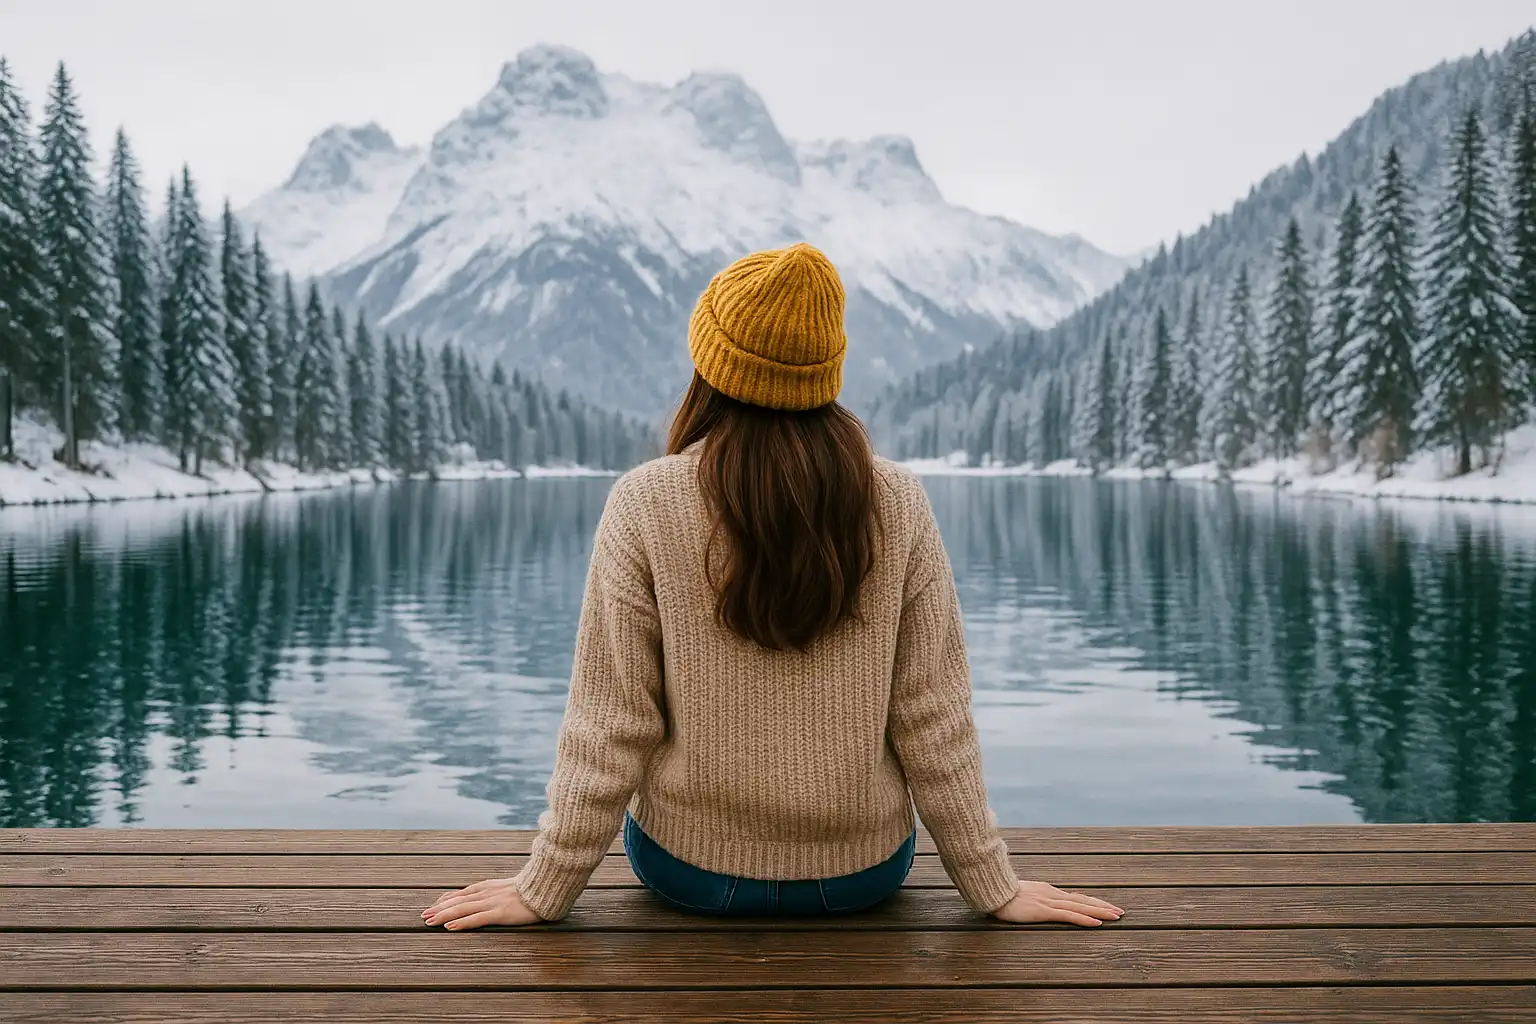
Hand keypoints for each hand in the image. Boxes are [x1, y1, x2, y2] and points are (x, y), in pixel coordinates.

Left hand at [422, 877, 543, 929]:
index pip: (462, 893)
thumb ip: (495, 892)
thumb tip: (484, 896)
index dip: (446, 900)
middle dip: (439, 909)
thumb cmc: (532, 890)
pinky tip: (451, 928)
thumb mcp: (511, 888)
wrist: (548, 887)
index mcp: (489, 886)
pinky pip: (477, 918)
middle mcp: (487, 893)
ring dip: (444, 915)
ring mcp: (493, 903)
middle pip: (458, 901)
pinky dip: (462, 923)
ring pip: (463, 909)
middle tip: (423, 916)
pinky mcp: (500, 913)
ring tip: (429, 922)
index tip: (433, 906)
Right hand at [991, 879, 1123, 925]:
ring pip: (1080, 906)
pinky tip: (1097, 923)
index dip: (1092, 902)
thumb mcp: (1019, 897)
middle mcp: (1051, 894)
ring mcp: (1048, 901)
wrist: (990, 890)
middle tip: (1120, 911)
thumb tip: (1035, 905)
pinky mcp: (1043, 910)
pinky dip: (1085, 918)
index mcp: (1047, 891)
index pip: (1074, 897)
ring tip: (1116, 916)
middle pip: (1082, 900)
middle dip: (1102, 906)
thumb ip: (1030, 900)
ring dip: (1100, 911)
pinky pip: (1069, 915)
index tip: (1106, 906)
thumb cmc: (1000, 894)